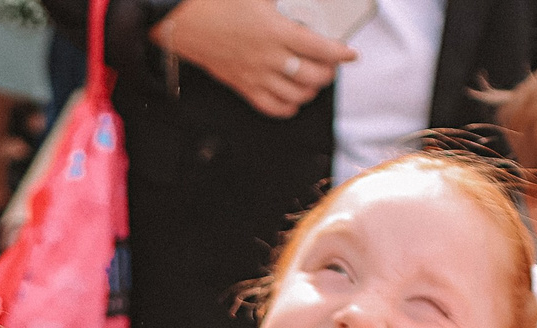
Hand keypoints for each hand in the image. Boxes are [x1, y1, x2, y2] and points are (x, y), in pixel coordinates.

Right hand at [153, 0, 356, 119]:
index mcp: (276, 32)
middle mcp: (269, 58)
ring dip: (311, 91)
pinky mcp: (243, 87)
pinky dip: (287, 108)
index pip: (319, 48)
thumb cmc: (218, 4)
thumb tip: (305, 0)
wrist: (186, 23)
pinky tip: (293, 99)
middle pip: (312, 76)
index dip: (340, 54)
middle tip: (331, 66)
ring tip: (314, 82)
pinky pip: (271, 108)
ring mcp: (256, 76)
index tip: (350, 54)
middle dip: (328, 74)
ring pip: (295, 96)